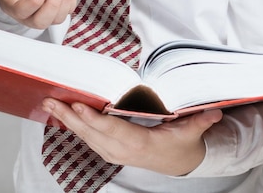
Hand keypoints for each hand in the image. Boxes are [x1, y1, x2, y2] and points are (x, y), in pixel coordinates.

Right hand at [0, 0, 76, 28]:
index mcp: (10, 3)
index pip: (21, 11)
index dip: (35, 1)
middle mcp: (26, 13)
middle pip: (40, 22)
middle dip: (52, 4)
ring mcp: (42, 14)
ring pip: (56, 19)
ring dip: (64, 0)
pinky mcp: (56, 10)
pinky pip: (67, 11)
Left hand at [42, 98, 222, 175]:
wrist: (176, 162)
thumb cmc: (179, 144)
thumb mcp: (191, 133)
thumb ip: (199, 122)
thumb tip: (214, 112)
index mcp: (138, 143)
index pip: (112, 130)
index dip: (94, 119)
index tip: (78, 105)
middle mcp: (121, 149)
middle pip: (91, 132)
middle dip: (69, 116)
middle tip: (49, 100)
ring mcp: (112, 151)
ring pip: (84, 135)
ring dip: (65, 119)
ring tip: (48, 103)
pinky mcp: (108, 149)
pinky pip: (87, 137)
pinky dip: (71, 125)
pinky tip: (60, 113)